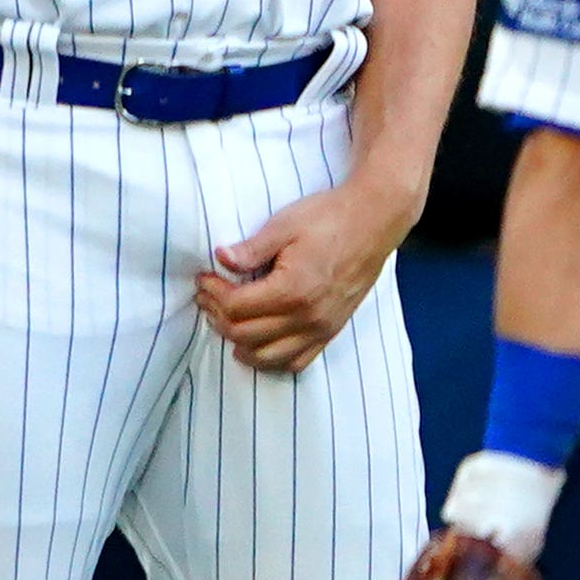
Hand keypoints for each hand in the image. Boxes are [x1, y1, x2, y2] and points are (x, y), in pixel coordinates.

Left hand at [194, 174, 414, 375]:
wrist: (374, 221)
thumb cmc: (328, 218)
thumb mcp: (284, 225)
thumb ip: (251, 248)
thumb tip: (221, 258)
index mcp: (293, 289)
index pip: (236, 308)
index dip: (213, 294)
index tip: (205, 278)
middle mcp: (308, 316)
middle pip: (245, 335)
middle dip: (218, 317)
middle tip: (208, 297)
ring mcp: (322, 327)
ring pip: (268, 357)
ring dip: (239, 343)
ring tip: (226, 319)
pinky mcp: (332, 331)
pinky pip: (297, 361)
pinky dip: (272, 359)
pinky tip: (257, 342)